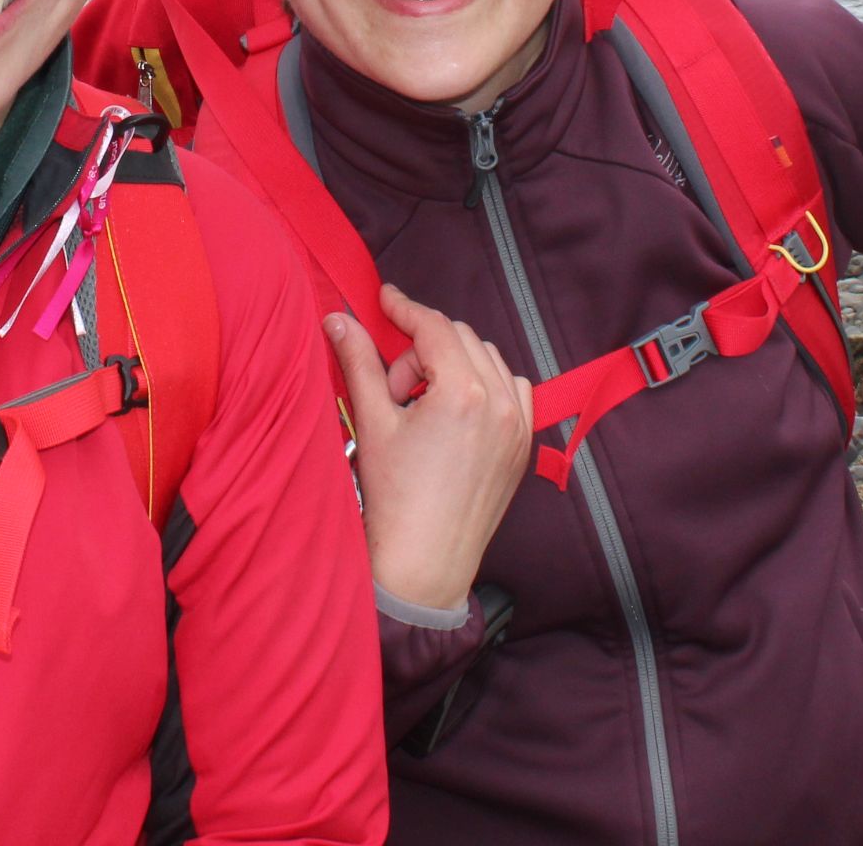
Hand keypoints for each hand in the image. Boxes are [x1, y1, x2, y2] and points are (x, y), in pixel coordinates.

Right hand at [326, 284, 535, 612]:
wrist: (424, 562)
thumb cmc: (395, 499)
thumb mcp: (373, 422)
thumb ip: (358, 361)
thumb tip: (339, 319)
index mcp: (463, 392)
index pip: (433, 326)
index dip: (404, 308)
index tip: (384, 300)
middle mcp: (500, 403)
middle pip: (460, 338)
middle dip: (422, 348)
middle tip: (391, 385)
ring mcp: (518, 426)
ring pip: (488, 359)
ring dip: (453, 364)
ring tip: (419, 404)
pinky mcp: (523, 447)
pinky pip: (512, 390)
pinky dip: (485, 385)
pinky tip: (453, 412)